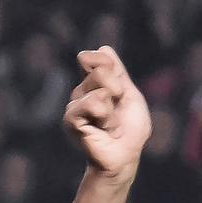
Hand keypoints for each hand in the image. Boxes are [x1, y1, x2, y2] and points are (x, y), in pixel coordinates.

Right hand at [64, 46, 150, 182]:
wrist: (126, 155)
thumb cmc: (130, 129)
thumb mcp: (131, 96)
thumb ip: (118, 72)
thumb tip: (104, 47)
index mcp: (95, 83)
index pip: (95, 56)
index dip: (108, 64)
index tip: (120, 87)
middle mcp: (81, 91)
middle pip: (101, 71)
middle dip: (117, 90)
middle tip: (117, 110)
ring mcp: (74, 104)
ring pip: (100, 91)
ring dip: (113, 110)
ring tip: (110, 124)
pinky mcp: (70, 119)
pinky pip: (91, 104)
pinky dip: (106, 118)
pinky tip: (103, 129)